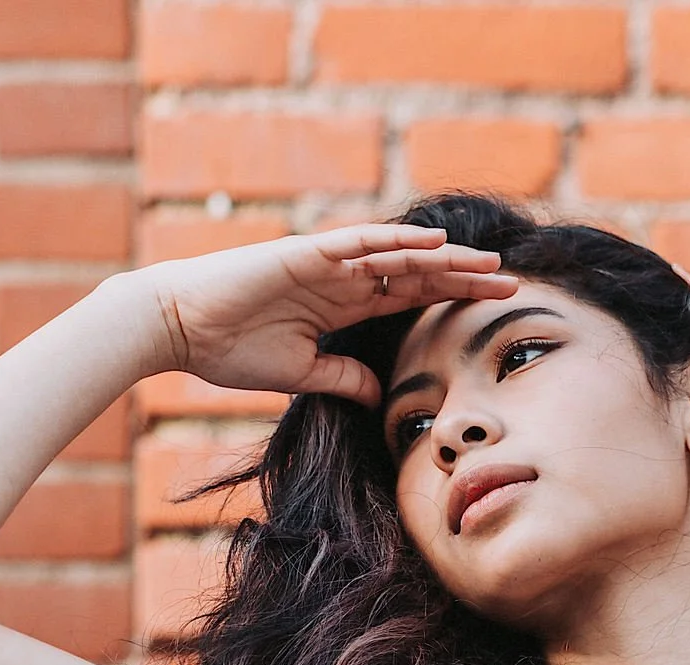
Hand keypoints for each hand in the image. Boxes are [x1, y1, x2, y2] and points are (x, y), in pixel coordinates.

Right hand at [117, 223, 517, 404]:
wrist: (178, 329)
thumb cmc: (229, 350)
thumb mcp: (300, 374)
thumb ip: (342, 378)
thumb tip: (378, 396)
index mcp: (342, 306)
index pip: (412, 298)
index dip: (453, 300)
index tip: (495, 307)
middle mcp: (342, 279)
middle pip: (417, 273)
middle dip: (464, 278)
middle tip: (512, 282)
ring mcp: (326, 263)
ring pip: (399, 255)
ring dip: (445, 258)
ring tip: (488, 264)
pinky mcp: (306, 254)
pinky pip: (360, 244)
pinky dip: (397, 242)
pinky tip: (435, 244)